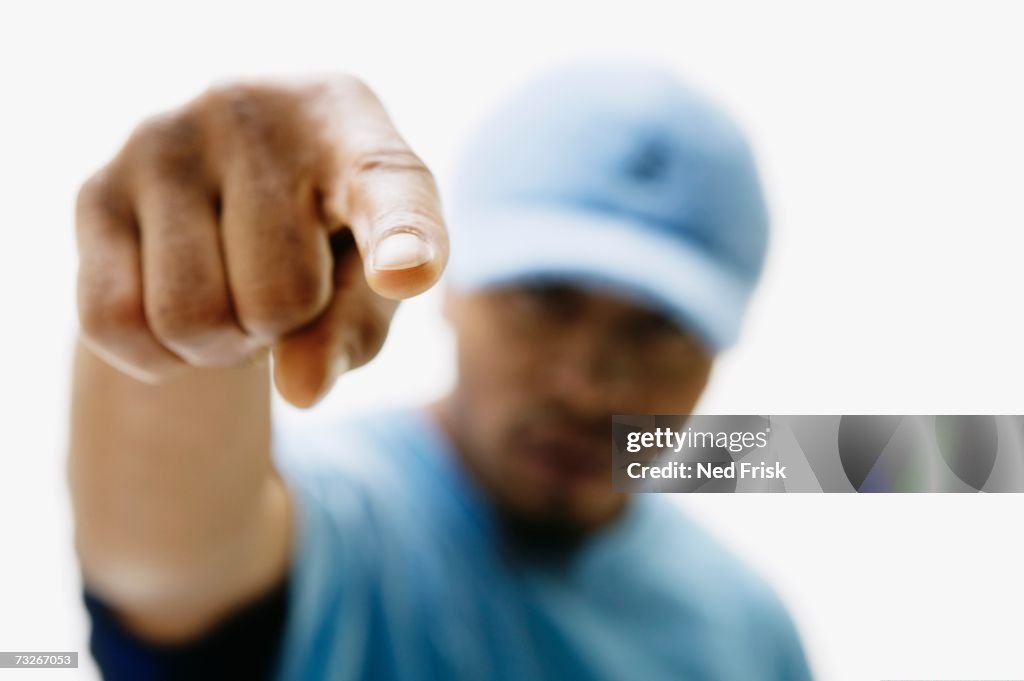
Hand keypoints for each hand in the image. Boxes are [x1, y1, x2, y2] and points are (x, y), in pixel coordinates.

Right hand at [75, 74, 446, 406]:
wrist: (225, 184)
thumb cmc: (324, 236)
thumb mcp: (369, 280)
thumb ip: (356, 331)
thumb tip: (299, 390)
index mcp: (352, 126)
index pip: (387, 188)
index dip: (400, 238)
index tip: (407, 274)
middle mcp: (252, 113)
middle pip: (280, 301)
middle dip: (284, 326)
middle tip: (281, 284)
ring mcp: (162, 142)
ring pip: (191, 320)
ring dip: (220, 344)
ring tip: (232, 289)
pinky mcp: (95, 189)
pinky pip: (115, 325)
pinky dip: (156, 355)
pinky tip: (178, 307)